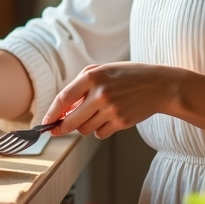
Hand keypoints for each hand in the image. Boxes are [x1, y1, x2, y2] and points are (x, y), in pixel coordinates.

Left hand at [41, 62, 180, 138]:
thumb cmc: (128, 76)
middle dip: (62, 128)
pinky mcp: (121, 122)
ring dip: (84, 126)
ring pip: (85, 129)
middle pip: (71, 121)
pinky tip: (109, 118)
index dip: (51, 113)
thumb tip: (62, 109)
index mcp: (92, 76)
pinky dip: (99, 129)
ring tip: (94, 115)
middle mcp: (100, 94)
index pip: (63, 99)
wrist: (159, 86)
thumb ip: (81, 85)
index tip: (45, 122)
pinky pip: (100, 133)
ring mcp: (111, 110)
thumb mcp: (104, 70)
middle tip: (58, 130)